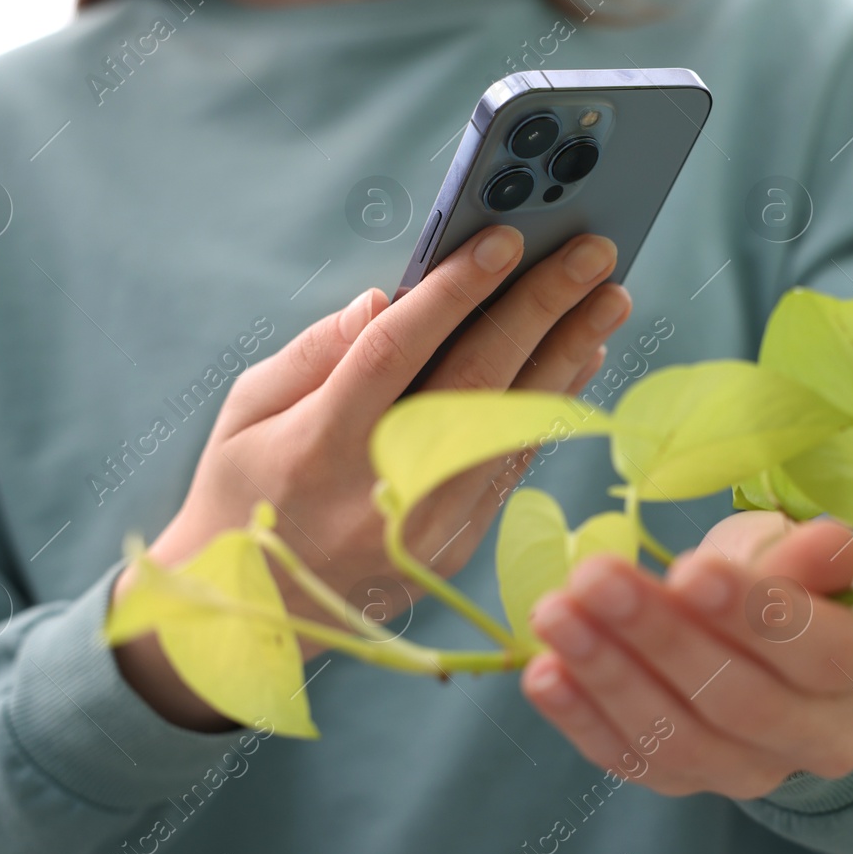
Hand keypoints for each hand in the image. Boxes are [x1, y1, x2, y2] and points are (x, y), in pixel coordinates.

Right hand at [117, 225, 632, 728]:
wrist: (252, 614)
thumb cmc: (243, 491)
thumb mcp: (246, 413)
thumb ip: (315, 353)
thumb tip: (387, 300)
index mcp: (320, 447)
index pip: (396, 352)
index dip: (455, 292)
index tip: (505, 239)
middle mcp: (386, 488)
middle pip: (477, 381)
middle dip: (540, 308)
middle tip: (591, 253)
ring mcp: (432, 524)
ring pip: (514, 422)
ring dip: (569, 353)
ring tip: (609, 298)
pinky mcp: (460, 544)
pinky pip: (516, 459)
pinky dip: (553, 403)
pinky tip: (582, 356)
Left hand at [521, 512, 852, 799]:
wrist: (775, 651)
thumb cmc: (789, 581)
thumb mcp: (800, 552)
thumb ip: (806, 555)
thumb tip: (819, 544)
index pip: (818, 650)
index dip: (755, 613)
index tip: (690, 569)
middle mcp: (819, 737)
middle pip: (739, 700)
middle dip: (659, 637)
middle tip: (595, 578)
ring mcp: (749, 771)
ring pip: (678, 738)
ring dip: (608, 673)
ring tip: (556, 614)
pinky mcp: (685, 783)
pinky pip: (630, 759)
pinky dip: (581, 718)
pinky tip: (543, 672)